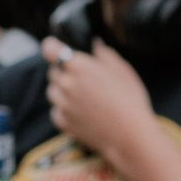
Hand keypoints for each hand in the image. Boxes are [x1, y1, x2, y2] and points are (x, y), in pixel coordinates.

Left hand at [44, 28, 162, 173]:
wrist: (130, 135)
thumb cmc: (130, 100)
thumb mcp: (123, 70)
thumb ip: (105, 54)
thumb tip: (95, 45)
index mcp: (78, 66)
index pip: (50, 49)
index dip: (52, 47)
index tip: (56, 48)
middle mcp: (65, 84)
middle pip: (52, 72)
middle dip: (63, 71)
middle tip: (83, 77)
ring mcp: (62, 105)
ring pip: (52, 91)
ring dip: (62, 90)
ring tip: (84, 95)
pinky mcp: (63, 123)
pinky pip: (56, 111)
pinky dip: (64, 109)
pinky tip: (82, 111)